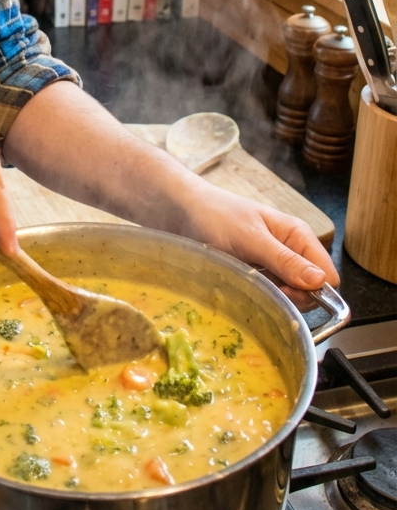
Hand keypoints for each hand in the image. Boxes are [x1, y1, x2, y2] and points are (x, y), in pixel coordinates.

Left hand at [176, 179, 338, 307]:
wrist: (182, 210)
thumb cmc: (215, 215)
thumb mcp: (251, 237)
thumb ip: (284, 260)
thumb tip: (320, 281)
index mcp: (298, 236)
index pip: (328, 276)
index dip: (314, 292)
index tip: (286, 293)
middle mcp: (290, 252)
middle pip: (310, 292)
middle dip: (290, 298)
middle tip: (260, 287)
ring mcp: (273, 266)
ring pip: (288, 297)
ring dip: (271, 298)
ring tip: (244, 282)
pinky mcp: (256, 276)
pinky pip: (268, 296)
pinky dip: (257, 297)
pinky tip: (239, 287)